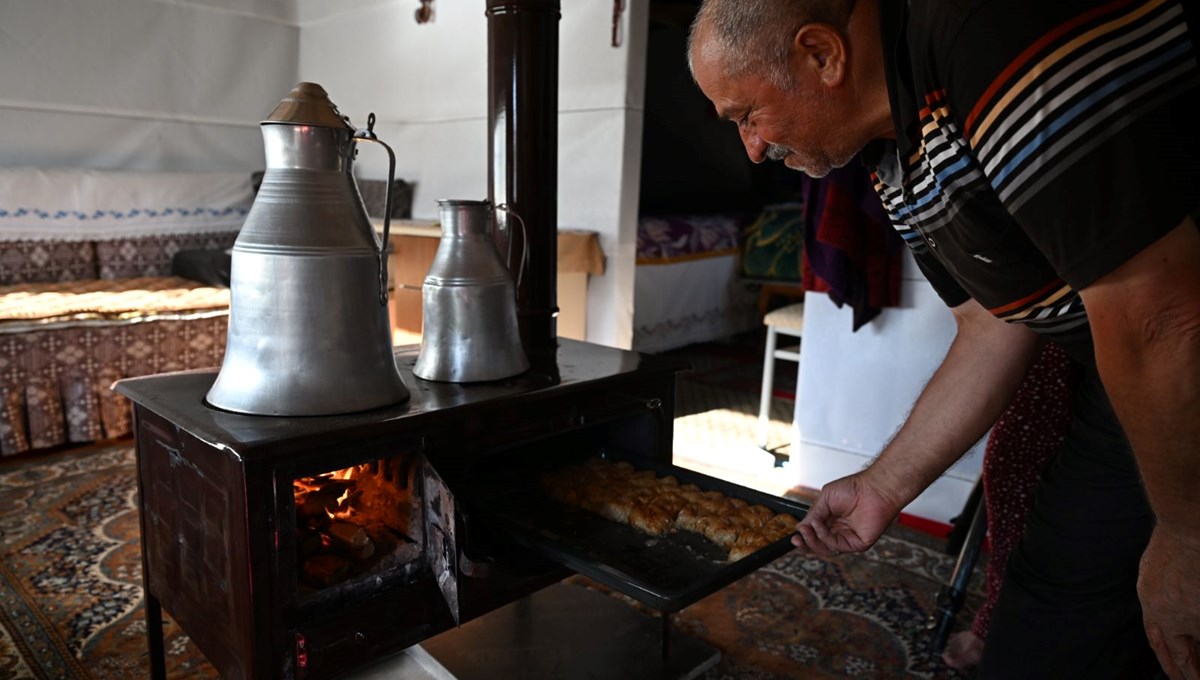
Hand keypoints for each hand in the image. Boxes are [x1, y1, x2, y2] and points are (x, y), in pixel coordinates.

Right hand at [791, 471, 902, 556]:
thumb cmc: (854, 488)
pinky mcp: (857, 544)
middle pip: (818, 544)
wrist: (873, 488)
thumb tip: (800, 527)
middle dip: (806, 542)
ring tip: (807, 530)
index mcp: (832, 521)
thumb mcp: (825, 499)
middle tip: (797, 538)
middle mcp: (839, 531)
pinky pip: (836, 546)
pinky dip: (824, 537)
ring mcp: (848, 538)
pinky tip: (819, 526)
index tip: (794, 535)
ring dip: (813, 541)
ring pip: (826, 548)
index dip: (804, 536)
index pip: (815, 534)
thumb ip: (813, 514)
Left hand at [1139, 525, 1199, 679]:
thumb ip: (1160, 591)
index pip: (1156, 639)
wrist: (1186, 530)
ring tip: (1198, 679)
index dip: (1166, 658)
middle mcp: (1168, 614)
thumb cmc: (1173, 540)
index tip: (1175, 672)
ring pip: (1197, 647)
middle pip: (1179, 652)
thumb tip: (1173, 604)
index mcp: (1151, 602)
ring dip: (1199, 667)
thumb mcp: (1153, 568)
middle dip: (1186, 672)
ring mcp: (1191, 615)